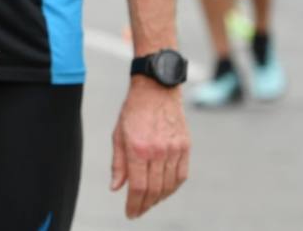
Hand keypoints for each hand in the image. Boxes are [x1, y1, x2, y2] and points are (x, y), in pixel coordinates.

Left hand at [111, 78, 189, 217]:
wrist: (156, 89)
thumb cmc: (133, 111)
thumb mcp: (118, 134)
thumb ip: (118, 163)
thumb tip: (116, 188)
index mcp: (137, 148)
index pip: (138, 187)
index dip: (134, 204)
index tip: (130, 213)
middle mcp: (157, 151)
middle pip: (154, 190)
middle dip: (145, 205)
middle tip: (138, 212)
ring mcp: (174, 150)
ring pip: (169, 185)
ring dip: (159, 199)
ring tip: (149, 203)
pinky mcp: (185, 147)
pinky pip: (181, 175)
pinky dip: (173, 187)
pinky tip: (165, 191)